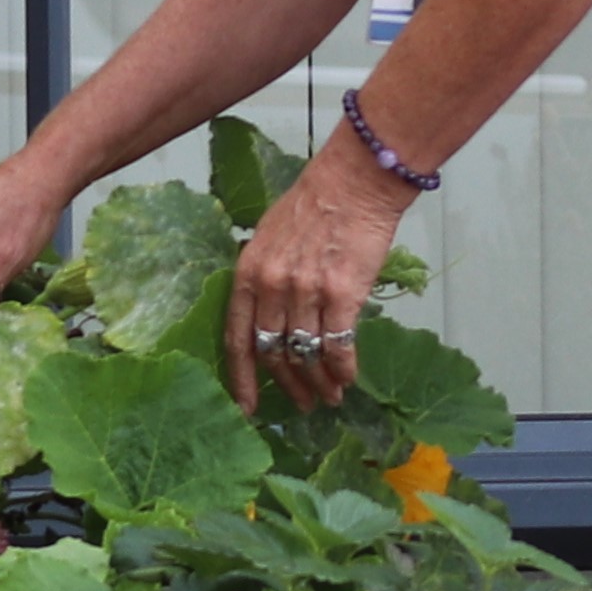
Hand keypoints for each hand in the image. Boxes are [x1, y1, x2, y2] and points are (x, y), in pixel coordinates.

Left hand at [225, 144, 411, 410]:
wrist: (354, 182)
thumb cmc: (313, 206)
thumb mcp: (268, 239)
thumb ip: (264, 280)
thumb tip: (269, 320)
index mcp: (248, 274)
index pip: (237, 339)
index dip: (241, 379)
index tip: (246, 407)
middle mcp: (272, 286)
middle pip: (274, 353)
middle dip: (289, 385)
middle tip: (302, 404)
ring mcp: (306, 291)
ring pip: (307, 354)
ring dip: (320, 383)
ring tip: (330, 397)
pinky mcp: (342, 293)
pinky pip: (339, 345)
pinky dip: (344, 368)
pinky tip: (348, 378)